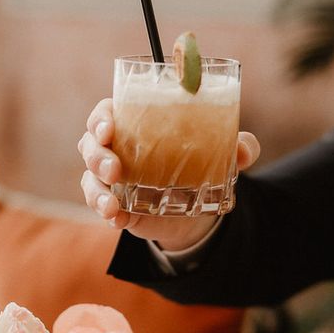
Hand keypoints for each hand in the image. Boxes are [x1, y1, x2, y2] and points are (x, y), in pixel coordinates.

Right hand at [79, 98, 260, 250]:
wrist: (197, 208)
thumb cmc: (201, 163)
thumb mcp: (222, 153)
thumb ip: (238, 146)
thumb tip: (244, 149)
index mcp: (133, 123)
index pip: (105, 113)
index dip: (101, 118)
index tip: (109, 127)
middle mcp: (115, 148)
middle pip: (89, 144)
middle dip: (96, 156)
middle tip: (114, 169)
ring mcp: (110, 179)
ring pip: (89, 178)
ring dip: (96, 190)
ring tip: (111, 204)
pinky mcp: (114, 203)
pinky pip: (100, 206)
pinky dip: (106, 213)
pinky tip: (117, 219)